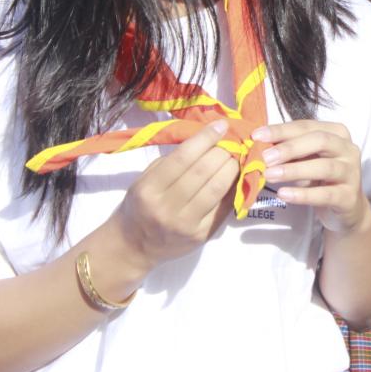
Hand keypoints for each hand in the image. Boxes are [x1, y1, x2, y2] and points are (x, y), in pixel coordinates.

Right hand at [112, 120, 239, 271]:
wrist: (133, 246)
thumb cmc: (139, 205)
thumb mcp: (146, 180)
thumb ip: (173, 162)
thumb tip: (207, 141)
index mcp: (149, 189)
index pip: (183, 158)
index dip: (205, 138)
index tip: (221, 126)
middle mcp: (167, 207)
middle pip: (203, 171)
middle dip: (223, 151)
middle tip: (231, 141)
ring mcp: (186, 224)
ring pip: (217, 188)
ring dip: (232, 168)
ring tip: (237, 156)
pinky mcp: (201, 235)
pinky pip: (223, 206)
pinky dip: (233, 187)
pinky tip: (237, 176)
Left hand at [256, 120, 370, 233]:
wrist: (347, 206)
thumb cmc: (321, 177)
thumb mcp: (306, 159)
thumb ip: (289, 150)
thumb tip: (259, 145)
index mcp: (337, 133)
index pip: (307, 126)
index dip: (281, 130)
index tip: (257, 136)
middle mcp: (348, 149)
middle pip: (320, 141)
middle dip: (290, 148)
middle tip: (265, 157)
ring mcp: (352, 173)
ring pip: (324, 167)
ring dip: (294, 170)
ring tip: (270, 175)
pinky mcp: (349, 197)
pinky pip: (325, 194)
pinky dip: (303, 194)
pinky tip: (284, 194)